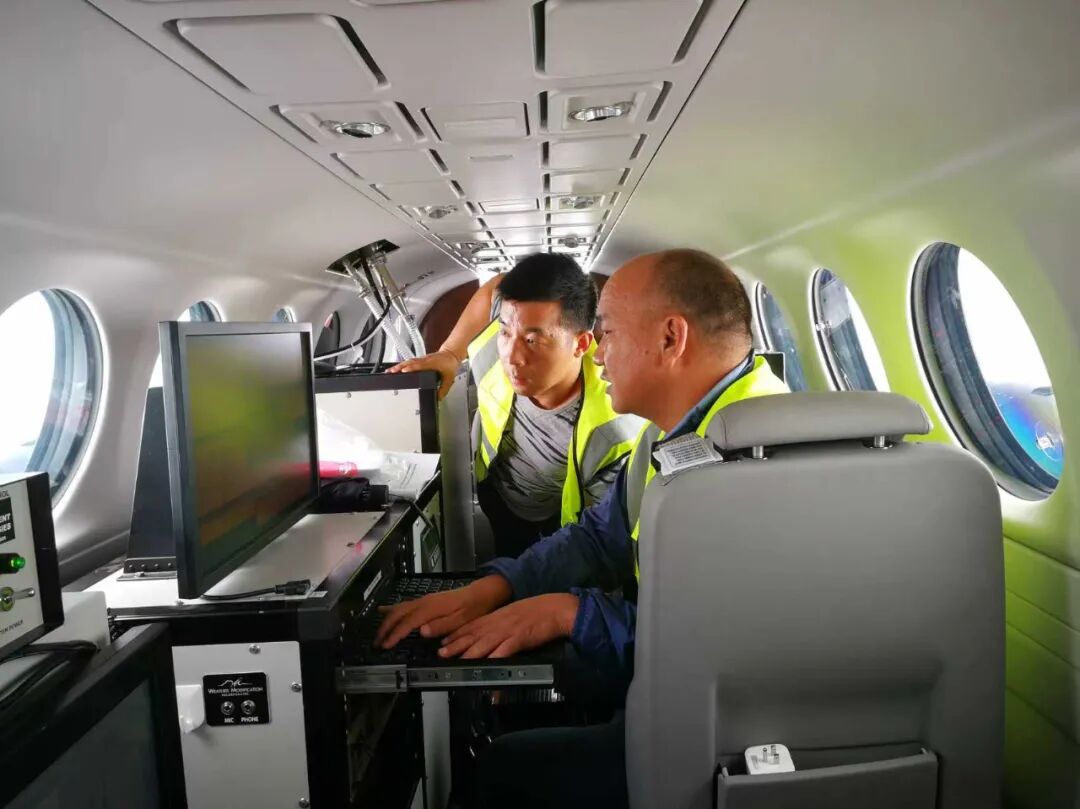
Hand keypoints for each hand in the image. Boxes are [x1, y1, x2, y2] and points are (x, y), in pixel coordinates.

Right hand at [375, 574, 511, 648]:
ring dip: (387, 621)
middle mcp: (424, 602)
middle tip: (377, 643)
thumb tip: (422, 631)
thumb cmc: (472, 608)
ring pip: (399, 608)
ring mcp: (424, 600)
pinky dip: (392, 609)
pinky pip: (404, 604)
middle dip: (385, 629)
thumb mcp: (461, 620)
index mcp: (431, 608)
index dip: (395, 634)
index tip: (385, 645)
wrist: (480, 594)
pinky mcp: (425, 600)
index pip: (407, 623)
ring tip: (378, 633)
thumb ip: (441, 626)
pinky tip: (383, 610)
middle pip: (398, 614)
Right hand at [387, 348, 461, 399]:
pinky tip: (396, 369)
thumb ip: (443, 389)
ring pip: (408, 362)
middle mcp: (425, 360)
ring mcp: (421, 359)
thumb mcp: (449, 379)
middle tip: (391, 372)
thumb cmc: (449, 364)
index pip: (420, 365)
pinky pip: (409, 362)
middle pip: (410, 363)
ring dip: (398, 366)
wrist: (450, 355)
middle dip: (400, 367)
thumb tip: (438, 399)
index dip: (411, 368)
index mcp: (431, 363)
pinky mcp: (420, 360)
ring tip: (390, 371)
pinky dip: (402, 365)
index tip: (404, 371)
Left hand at [438, 593, 579, 658]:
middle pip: (473, 634)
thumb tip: (489, 634)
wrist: (556, 608)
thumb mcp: (514, 614)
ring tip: (456, 660)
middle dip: (456, 644)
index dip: (457, 634)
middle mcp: (499, 622)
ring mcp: (508, 630)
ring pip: (484, 643)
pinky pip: (504, 650)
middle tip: (441, 652)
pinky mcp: (519, 638)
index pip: (472, 625)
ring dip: (468, 652)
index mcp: (497, 616)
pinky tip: (485, 664)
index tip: (443, 641)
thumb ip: (501, 624)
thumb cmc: (537, 612)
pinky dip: (494, 658)